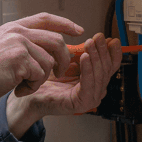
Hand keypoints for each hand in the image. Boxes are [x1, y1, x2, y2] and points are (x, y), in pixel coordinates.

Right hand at [0, 13, 83, 101]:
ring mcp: (19, 44)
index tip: (78, 30)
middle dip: (62, 59)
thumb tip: (45, 50)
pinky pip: (40, 75)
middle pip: (55, 41)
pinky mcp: (20, 59)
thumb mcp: (0, 48)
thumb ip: (20, 43)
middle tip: (59, 72)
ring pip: (49, 62)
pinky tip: (17, 89)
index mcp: (13, 27)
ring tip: (24, 84)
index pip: (45, 19)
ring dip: (40, 78)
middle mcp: (17, 32)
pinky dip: (32, 87)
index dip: (64, 24)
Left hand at [5, 34, 121, 137]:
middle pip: (106, 69)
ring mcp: (90, 98)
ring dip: (95, 58)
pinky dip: (88, 70)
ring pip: (99, 76)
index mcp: (95, 80)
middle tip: (98, 37)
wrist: (30, 92)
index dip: (112, 52)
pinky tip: (85, 58)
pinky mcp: (82, 104)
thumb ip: (81, 53)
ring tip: (90, 44)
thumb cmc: (47, 78)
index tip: (111, 39)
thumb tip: (95, 39)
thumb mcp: (68, 61)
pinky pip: (88, 85)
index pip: (110, 66)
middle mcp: (96, 90)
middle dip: (102, 51)